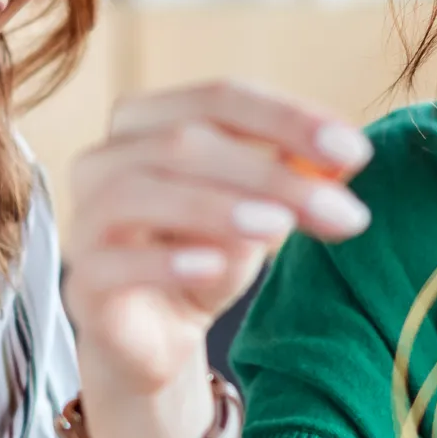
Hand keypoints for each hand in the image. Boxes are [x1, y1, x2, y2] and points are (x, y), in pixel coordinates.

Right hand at [63, 82, 372, 437]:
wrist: (156, 339)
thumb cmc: (205, 257)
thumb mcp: (260, 213)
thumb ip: (295, 180)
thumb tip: (347, 159)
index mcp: (146, 122)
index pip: (218, 98)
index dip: (288, 118)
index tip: (354, 152)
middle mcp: (104, 160)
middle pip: (184, 142)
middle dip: (270, 173)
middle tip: (340, 210)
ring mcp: (86, 220)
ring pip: (139, 191)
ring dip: (215, 206)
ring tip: (278, 228)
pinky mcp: (82, 282)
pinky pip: (112, 261)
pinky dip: (165, 260)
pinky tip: (214, 266)